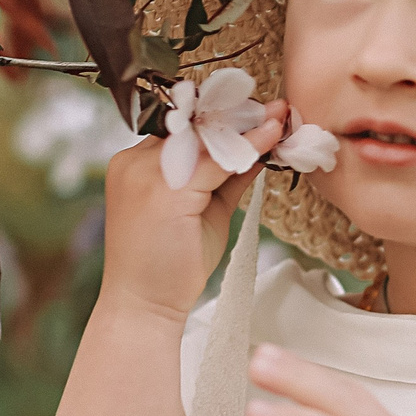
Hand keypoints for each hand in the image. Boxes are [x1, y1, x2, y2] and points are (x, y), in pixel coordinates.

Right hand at [98, 99, 285, 325]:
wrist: (145, 306)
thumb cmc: (170, 264)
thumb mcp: (204, 209)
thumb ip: (226, 176)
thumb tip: (260, 148)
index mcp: (136, 164)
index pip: (183, 127)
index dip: (222, 117)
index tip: (259, 111)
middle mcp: (134, 163)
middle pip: (193, 125)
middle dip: (238, 114)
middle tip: (277, 109)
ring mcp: (145, 175)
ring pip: (204, 139)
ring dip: (247, 126)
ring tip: (281, 117)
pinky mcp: (164, 192)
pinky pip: (214, 160)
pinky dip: (247, 147)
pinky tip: (271, 138)